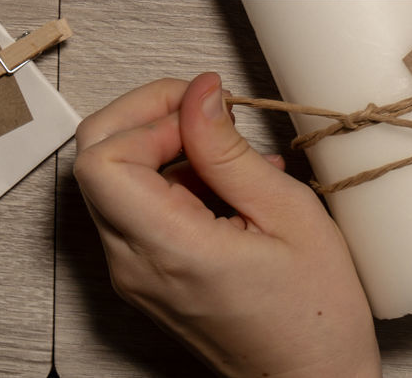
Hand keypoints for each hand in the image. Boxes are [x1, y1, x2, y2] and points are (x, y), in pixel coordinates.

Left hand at [73, 73, 379, 377]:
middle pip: (96, 163)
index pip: (102, 160)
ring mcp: (134, 275)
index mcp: (169, 250)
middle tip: (205, 113)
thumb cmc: (315, 315)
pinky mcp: (145, 278)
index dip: (146, 115)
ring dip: (164, 149)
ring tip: (232, 154)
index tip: (200, 109)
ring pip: (114, 182)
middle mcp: (135, 266)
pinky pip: (136, 209)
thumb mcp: (288, 213)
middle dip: (147, 118)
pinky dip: (172, 179)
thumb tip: (198, 95)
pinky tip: (227, 183)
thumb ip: (228, 152)